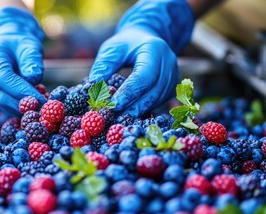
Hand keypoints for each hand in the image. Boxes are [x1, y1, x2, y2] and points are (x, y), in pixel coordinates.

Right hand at [0, 7, 45, 116]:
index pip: (3, 80)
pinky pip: (5, 107)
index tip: (42, 100)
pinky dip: (20, 108)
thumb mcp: (28, 44)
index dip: (22, 92)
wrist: (5, 42)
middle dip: (26, 105)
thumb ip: (31, 59)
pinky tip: (34, 102)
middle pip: (2, 97)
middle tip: (48, 108)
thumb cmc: (18, 41)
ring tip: (44, 104)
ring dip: (25, 109)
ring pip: (5, 106)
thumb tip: (34, 78)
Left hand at [89, 0, 194, 116]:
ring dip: (136, 112)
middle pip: (152, 92)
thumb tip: (92, 86)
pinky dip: (142, 111)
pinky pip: (157, 104)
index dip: (128, 92)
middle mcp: (168, 65)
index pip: (143, 76)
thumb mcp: (112, 48)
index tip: (112, 105)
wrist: (146, 40)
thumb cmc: (126, 44)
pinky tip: (127, 117)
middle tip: (113, 119)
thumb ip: (104, 65)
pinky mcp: (170, 89)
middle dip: (132, 108)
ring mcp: (172, 78)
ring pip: (155, 101)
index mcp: (154, 50)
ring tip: (117, 121)